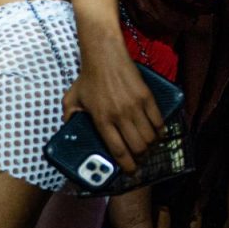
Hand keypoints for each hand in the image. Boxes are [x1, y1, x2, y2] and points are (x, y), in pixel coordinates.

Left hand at [62, 45, 162, 173]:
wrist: (104, 55)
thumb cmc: (87, 78)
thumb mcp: (71, 99)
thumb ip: (68, 117)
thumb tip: (67, 131)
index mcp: (102, 120)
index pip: (118, 151)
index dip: (127, 166)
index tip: (130, 172)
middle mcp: (120, 115)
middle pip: (138, 147)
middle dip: (141, 159)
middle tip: (139, 160)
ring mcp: (135, 106)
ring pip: (150, 137)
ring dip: (151, 147)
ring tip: (147, 148)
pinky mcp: (146, 97)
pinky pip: (159, 121)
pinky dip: (160, 131)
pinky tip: (157, 134)